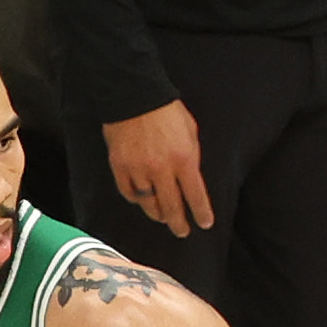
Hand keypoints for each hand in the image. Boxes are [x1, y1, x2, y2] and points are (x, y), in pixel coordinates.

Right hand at [102, 102, 211, 237]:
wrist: (134, 95)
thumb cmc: (165, 110)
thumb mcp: (190, 131)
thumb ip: (192, 157)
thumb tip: (191, 180)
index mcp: (183, 159)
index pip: (195, 196)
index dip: (201, 213)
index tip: (205, 224)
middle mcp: (161, 169)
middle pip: (172, 208)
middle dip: (179, 224)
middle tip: (182, 231)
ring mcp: (139, 170)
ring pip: (149, 204)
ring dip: (158, 214)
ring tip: (162, 216)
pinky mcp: (120, 167)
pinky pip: (130, 193)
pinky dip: (137, 199)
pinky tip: (143, 200)